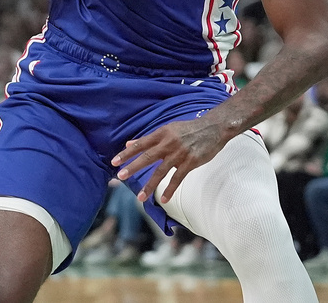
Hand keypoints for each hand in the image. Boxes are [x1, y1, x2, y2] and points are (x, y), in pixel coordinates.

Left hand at [111, 118, 225, 203]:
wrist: (213, 128)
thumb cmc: (188, 129)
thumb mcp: (167, 129)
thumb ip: (148, 138)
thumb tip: (129, 144)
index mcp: (160, 134)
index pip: (139, 144)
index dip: (126, 153)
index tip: (114, 161)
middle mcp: (168, 143)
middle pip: (146, 157)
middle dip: (132, 167)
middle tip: (120, 176)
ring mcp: (179, 154)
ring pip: (161, 172)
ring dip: (149, 185)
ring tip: (140, 198)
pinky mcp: (190, 162)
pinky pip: (178, 178)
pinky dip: (170, 189)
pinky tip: (164, 199)